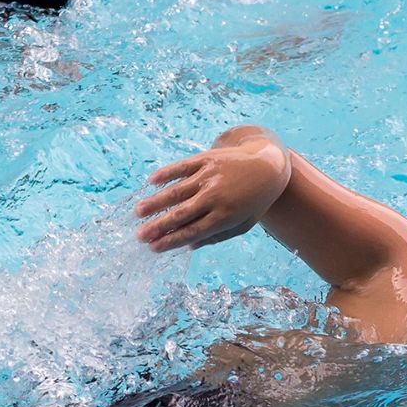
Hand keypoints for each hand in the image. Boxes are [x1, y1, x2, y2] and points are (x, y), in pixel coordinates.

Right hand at [133, 134, 290, 251]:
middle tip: (139, 235)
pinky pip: (183, 167)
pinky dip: (167, 173)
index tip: (153, 247)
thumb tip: (188, 245)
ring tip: (138, 211)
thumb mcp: (242, 224)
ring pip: (177, 191)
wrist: (268, 165)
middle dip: (158, 226)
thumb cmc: (253, 201)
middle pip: (181, 214)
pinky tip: (152, 181)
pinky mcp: (207, 159)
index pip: (192, 231)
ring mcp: (210, 176)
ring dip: (156, 201)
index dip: (171, 240)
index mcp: (225, 217)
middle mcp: (215, 196)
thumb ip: (216, 236)